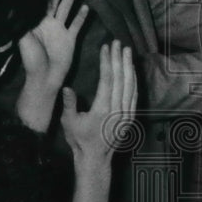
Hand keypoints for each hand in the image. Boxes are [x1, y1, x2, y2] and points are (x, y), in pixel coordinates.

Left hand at [19, 0, 86, 90]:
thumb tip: (19, 3)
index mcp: (36, 23)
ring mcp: (60, 31)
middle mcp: (49, 24)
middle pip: (55, 3)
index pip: (41, 2)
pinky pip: (76, 26)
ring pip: (67, 10)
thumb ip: (23, 21)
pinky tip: (86, 7)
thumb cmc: (31, 59)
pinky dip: (81, 17)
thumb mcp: (23, 38)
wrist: (44, 78)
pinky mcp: (70, 40)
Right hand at [61, 41, 137, 158]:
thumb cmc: (79, 140)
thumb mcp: (69, 122)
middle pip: (120, 79)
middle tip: (117, 43)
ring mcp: (126, 114)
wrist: (95, 159)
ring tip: (126, 51)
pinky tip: (131, 70)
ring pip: (130, 85)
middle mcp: (117, 111)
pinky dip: (134, 80)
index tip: (106, 47)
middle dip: (118, 59)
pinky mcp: (130, 117)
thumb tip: (67, 87)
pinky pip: (134, 95)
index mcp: (102, 110)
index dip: (107, 62)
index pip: (107, 80)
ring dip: (128, 66)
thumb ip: (70, 104)